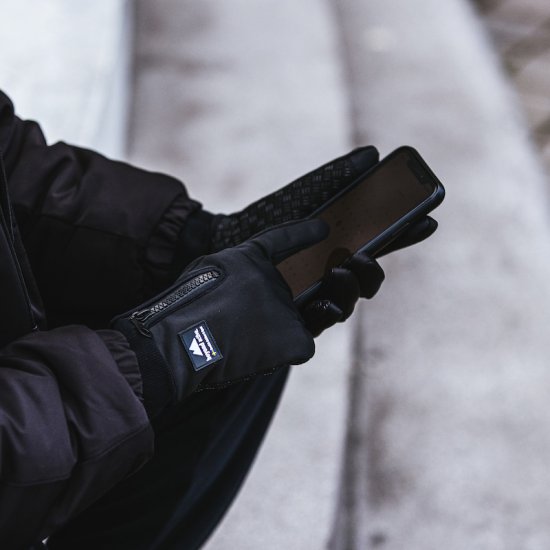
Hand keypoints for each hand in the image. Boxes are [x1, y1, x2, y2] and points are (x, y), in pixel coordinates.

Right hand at [113, 219, 327, 419]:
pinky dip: (283, 354)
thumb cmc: (181, 313)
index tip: (323, 229)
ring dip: (274, 333)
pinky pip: (301, 345)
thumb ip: (232, 276)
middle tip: (235, 330)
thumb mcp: (202, 275)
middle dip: (265, 314)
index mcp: (247, 258)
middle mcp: (272, 278)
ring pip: (293, 321)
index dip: (303, 233)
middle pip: (283, 296)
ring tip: (243, 342)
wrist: (179, 344)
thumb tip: (244, 294)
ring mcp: (287, 307)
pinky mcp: (296, 337)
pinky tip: (254, 355)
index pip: (282, 239)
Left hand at [179, 146, 437, 336]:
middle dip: (375, 270)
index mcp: (341, 240)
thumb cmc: (267, 215)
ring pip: (352, 298)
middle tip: (364, 257)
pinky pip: (323, 317)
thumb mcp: (304, 193)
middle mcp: (334, 267)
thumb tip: (371, 154)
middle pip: (370, 275)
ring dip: (354, 286)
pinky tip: (321, 298)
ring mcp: (318, 289)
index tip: (428, 220)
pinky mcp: (299, 310)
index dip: (406, 232)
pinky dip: (328, 307)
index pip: (382, 239)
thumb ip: (335, 176)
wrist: (229, 238)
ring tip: (340, 270)